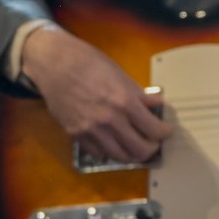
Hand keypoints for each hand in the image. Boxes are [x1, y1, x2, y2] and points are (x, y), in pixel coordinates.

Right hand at [20, 25, 170, 163]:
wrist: (53, 63)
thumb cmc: (86, 62)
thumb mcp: (119, 74)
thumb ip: (137, 94)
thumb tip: (155, 105)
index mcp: (124, 102)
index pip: (154, 130)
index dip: (164, 132)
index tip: (165, 131)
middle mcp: (109, 120)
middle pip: (141, 150)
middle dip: (152, 148)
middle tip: (153, 142)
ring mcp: (91, 130)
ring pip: (120, 156)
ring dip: (131, 153)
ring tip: (135, 146)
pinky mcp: (76, 134)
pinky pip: (98, 152)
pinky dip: (109, 150)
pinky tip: (112, 142)